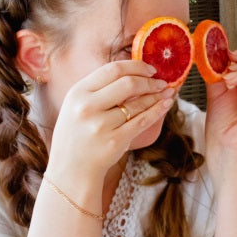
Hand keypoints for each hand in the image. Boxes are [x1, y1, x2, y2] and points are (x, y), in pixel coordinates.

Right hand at [46, 60, 172, 182]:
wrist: (70, 170)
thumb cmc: (77, 134)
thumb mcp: (77, 105)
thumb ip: (99, 88)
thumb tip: (136, 72)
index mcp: (77, 92)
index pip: (113, 69)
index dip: (136, 66)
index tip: (150, 69)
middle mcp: (86, 107)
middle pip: (127, 83)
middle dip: (149, 81)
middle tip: (161, 82)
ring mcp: (100, 125)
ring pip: (137, 103)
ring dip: (157, 96)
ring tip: (166, 92)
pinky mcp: (114, 141)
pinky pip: (142, 121)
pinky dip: (157, 111)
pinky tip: (165, 105)